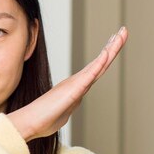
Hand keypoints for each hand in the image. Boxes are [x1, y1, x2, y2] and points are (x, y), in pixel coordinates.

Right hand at [8, 26, 128, 141]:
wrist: (30, 123)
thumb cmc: (42, 120)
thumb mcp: (61, 114)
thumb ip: (68, 107)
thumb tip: (69, 106)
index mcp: (76, 88)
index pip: (96, 70)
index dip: (105, 57)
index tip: (112, 45)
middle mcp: (77, 82)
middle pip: (101, 63)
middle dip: (112, 46)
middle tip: (123, 31)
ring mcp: (75, 84)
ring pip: (99, 65)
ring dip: (111, 48)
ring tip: (121, 34)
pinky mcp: (73, 90)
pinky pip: (89, 75)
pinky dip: (99, 63)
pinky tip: (107, 53)